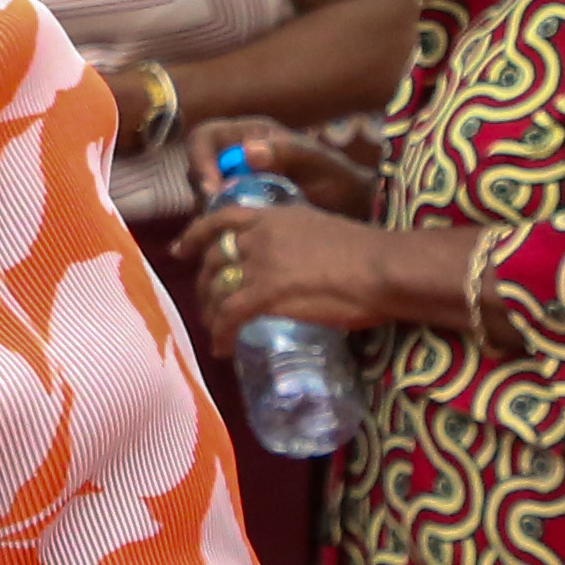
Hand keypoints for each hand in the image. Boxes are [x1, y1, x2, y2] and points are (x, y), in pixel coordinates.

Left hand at [177, 180, 403, 334]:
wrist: (384, 268)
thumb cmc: (368, 253)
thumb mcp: (322, 230)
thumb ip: (297, 240)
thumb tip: (294, 260)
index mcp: (274, 216)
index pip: (221, 219)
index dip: (195, 236)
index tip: (180, 251)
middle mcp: (259, 236)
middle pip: (213, 259)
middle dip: (203, 284)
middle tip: (205, 303)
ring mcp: (260, 264)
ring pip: (217, 288)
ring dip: (210, 313)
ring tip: (216, 330)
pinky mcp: (266, 293)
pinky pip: (230, 316)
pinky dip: (221, 334)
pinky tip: (223, 348)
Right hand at [185, 117, 370, 215]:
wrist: (352, 208)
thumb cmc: (337, 179)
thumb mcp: (318, 162)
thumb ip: (288, 153)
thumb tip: (248, 152)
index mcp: (249, 134)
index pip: (206, 137)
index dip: (201, 160)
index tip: (213, 188)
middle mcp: (235, 154)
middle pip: (197, 167)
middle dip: (203, 191)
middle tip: (219, 216)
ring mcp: (234, 182)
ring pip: (202, 194)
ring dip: (209, 212)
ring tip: (229, 231)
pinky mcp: (237, 208)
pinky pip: (215, 215)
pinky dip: (216, 228)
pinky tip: (228, 242)